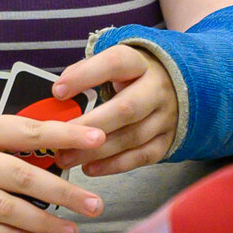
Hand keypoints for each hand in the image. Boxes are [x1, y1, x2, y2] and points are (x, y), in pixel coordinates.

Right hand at [0, 111, 103, 232]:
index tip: (97, 139)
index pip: (24, 130)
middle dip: (62, 190)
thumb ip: (3, 136)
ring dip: (42, 220)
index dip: (63, 135)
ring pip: (3, 208)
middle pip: (19, 174)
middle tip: (94, 203)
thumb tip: (57, 145)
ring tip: (71, 230)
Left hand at [51, 44, 178, 176]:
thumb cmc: (131, 75)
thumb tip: (59, 92)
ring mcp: (166, 117)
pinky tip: (90, 169)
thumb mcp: (112, 64)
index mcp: (139, 63)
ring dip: (97, 151)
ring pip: (132, 137)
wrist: (175, 86)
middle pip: (126, 109)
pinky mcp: (167, 140)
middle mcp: (157, 89)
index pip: (115, 63)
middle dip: (90, 125)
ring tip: (67, 158)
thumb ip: (85, 72)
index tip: (58, 92)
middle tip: (60, 137)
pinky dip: (114, 165)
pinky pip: (142, 157)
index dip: (85, 76)